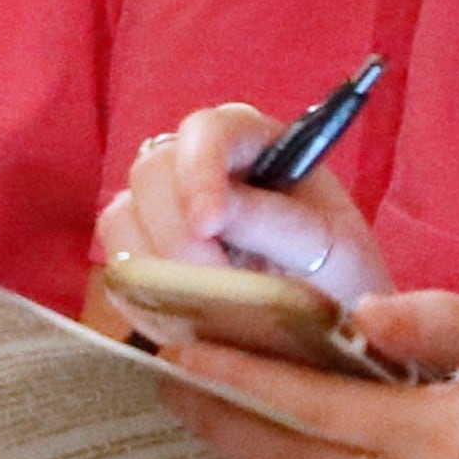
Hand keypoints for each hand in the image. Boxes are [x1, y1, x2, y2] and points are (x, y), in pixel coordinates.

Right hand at [96, 102, 393, 297]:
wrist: (332, 326)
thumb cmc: (340, 275)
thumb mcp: (330, 247)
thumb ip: (275, 223)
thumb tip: (210, 215)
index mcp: (252, 141)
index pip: (207, 132)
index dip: (199, 172)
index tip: (207, 225)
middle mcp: (198, 164)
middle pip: (151, 171)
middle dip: (177, 234)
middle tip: (217, 285)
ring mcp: (163, 208)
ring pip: (121, 219)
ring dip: (159, 269)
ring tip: (210, 307)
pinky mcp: (142, 254)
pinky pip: (118, 268)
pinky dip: (145, 298)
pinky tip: (187, 319)